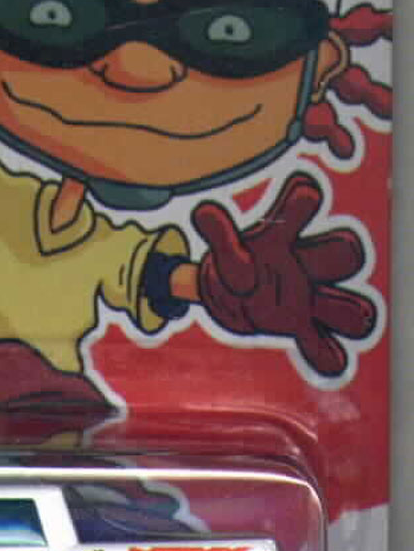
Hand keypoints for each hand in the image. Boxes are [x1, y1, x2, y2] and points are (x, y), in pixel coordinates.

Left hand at [193, 173, 375, 376]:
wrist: (225, 300)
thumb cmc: (229, 268)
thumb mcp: (220, 252)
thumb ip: (218, 235)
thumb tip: (205, 213)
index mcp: (282, 239)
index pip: (303, 207)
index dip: (305, 200)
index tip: (303, 193)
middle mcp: (303, 267)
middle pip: (343, 253)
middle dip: (340, 253)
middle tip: (324, 258)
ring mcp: (306, 300)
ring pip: (346, 302)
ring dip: (344, 308)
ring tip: (335, 312)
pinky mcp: (300, 329)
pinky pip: (324, 347)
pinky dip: (327, 354)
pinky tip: (325, 356)